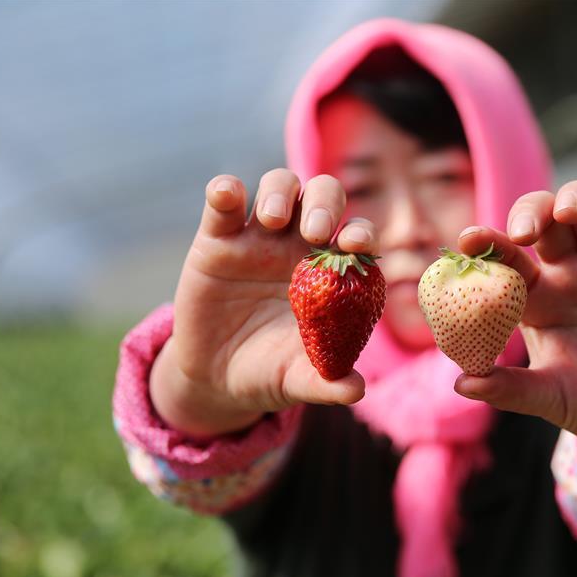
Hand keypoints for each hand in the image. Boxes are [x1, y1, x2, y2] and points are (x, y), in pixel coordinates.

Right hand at [150, 171, 378, 437]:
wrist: (216, 377)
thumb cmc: (271, 371)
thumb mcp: (297, 380)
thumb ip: (326, 382)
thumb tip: (357, 390)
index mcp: (332, 271)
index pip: (356, 237)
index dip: (360, 234)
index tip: (356, 244)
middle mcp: (300, 244)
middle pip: (322, 197)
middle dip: (323, 204)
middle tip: (314, 230)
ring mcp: (259, 237)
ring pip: (279, 187)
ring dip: (279, 192)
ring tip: (272, 218)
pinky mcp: (217, 238)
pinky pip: (222, 203)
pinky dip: (224, 191)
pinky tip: (225, 194)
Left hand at [453, 164, 576, 489]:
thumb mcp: (552, 399)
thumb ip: (511, 389)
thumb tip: (461, 384)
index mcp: (536, 300)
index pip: (507, 261)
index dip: (488, 246)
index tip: (469, 239)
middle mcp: (569, 275)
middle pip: (544, 223)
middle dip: (531, 214)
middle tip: (525, 232)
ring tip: (569, 211)